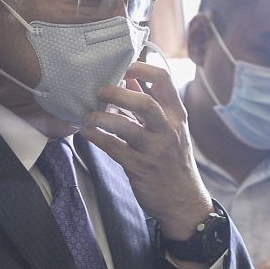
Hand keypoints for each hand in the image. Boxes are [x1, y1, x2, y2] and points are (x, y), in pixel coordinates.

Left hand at [81, 61, 213, 240]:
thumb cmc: (172, 160)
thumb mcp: (169, 128)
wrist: (183, 201)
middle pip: (144, 103)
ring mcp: (154, 150)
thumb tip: (128, 80)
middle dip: (117, 93)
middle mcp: (167, 130)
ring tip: (88, 115)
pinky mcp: (140, 168)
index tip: (123, 67)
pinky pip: (114, 149)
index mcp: (176, 115)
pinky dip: (97, 138)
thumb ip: (149, 103)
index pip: (163, 80)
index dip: (141, 68)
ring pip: (126, 127)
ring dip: (102, 118)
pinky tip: (86, 132)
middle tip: (99, 91)